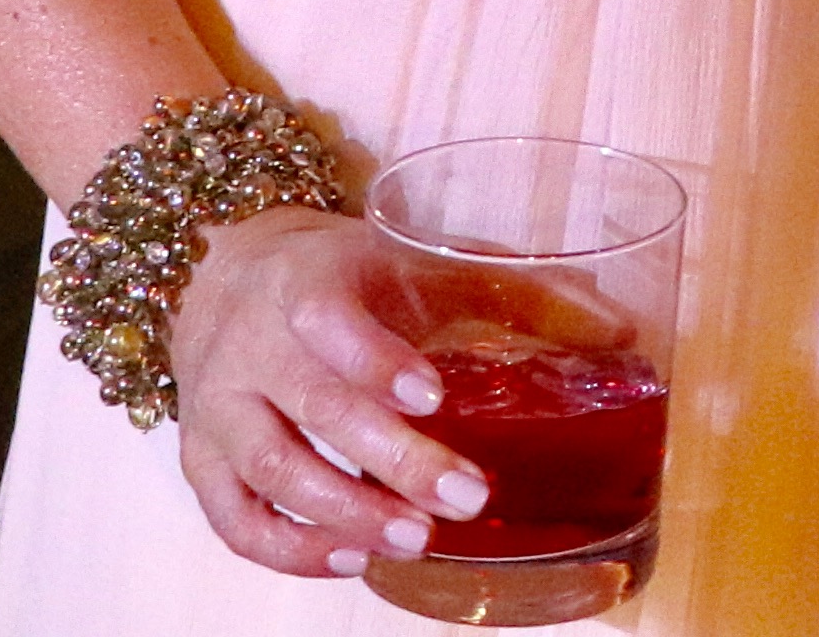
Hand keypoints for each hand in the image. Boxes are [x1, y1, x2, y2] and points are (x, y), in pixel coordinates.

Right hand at [158, 203, 492, 575]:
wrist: (229, 276)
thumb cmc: (349, 275)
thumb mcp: (419, 259)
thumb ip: (513, 290)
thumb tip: (618, 328)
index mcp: (307, 282)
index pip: (329, 320)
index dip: (377, 361)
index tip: (433, 396)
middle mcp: (251, 345)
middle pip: (316, 409)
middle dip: (394, 461)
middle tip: (466, 497)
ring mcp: (217, 407)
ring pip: (270, 470)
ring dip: (346, 513)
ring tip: (416, 538)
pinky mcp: (200, 459)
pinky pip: (234, 517)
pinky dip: (289, 547)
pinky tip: (350, 558)